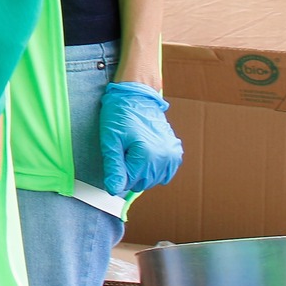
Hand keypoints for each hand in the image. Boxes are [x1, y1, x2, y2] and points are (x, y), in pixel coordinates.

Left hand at [99, 81, 182, 195]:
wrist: (137, 95)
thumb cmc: (120, 114)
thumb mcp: (110, 140)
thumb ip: (114, 166)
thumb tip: (113, 190)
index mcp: (148, 156)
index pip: (129, 182)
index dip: (118, 171)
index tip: (116, 154)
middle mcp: (165, 158)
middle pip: (142, 183)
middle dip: (130, 171)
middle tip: (124, 150)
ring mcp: (173, 156)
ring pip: (152, 179)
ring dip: (141, 170)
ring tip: (134, 149)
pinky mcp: (176, 153)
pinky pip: (163, 173)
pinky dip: (153, 168)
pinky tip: (145, 154)